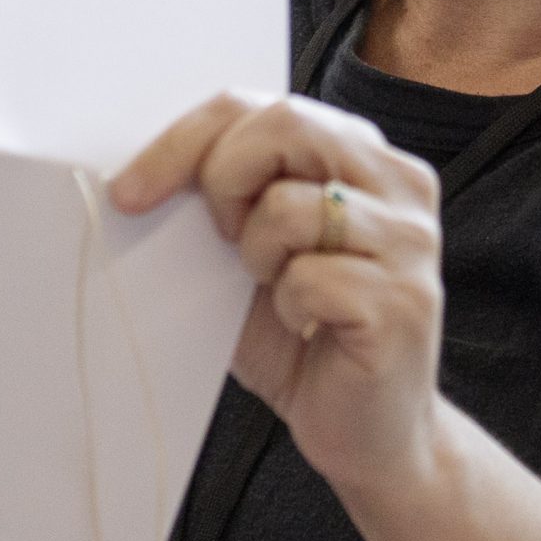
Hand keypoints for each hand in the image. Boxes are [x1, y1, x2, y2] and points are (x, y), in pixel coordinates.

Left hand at [112, 93, 444, 511]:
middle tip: (220, 237)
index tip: (130, 189)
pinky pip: (308, 279)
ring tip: (279, 290)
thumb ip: (225, 197)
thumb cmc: (301, 336)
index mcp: (363, 155)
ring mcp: (410, 242)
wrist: (368, 434)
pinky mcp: (405, 302)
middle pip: (286, 125)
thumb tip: (142, 171)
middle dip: (222, 178)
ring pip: (289, 206)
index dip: (185, 139)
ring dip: (257, 257)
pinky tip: (309, 330)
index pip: (263, 106)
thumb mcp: (251, 250)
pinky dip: (287, 309)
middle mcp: (400, 185)